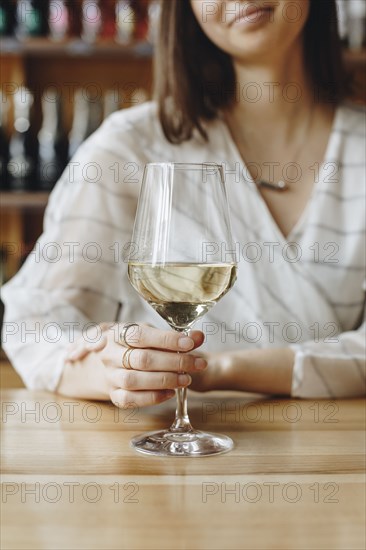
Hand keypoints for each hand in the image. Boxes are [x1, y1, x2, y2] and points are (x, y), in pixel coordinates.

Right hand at [65, 323, 206, 407]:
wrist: (104, 364)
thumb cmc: (133, 346)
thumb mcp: (150, 334)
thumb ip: (175, 336)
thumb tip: (199, 336)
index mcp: (118, 334)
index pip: (141, 335)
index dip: (167, 339)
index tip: (190, 343)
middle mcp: (110, 355)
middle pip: (142, 359)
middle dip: (174, 361)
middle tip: (198, 363)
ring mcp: (110, 376)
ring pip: (135, 381)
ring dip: (165, 380)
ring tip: (187, 379)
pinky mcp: (114, 394)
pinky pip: (130, 400)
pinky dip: (152, 397)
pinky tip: (171, 392)